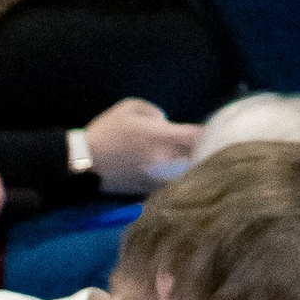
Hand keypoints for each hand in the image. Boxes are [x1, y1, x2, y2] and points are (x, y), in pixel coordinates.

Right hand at [80, 98, 202, 193]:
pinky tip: (178, 177)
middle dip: (206, 153)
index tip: (217, 131)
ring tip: (199, 164)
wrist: (82, 164)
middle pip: (199, 159)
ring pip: (187, 176)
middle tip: (213, 148)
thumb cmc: (105, 132)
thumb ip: (154, 111)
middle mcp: (164, 160)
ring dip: (193, 170)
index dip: (213, 133)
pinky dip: (177, 181)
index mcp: (162, 137)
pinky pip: (171, 186)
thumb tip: (165, 123)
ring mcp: (158, 179)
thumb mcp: (128, 107)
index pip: (199, 136)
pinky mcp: (149, 191)